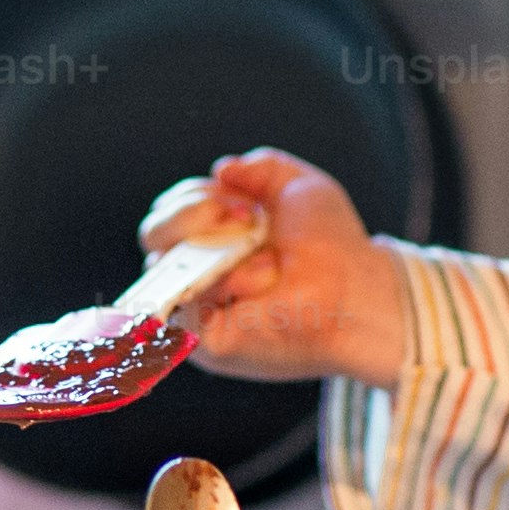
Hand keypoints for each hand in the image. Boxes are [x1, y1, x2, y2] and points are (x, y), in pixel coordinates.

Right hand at [142, 150, 406, 387]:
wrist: (356, 290)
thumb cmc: (334, 246)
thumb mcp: (299, 188)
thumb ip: (261, 168)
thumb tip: (222, 169)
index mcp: (216, 239)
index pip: (170, 212)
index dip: (192, 197)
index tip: (239, 198)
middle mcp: (201, 273)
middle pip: (153, 234)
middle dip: (189, 214)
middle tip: (238, 216)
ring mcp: (198, 307)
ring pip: (163, 265)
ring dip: (218, 249)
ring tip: (266, 259)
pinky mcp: (202, 341)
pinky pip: (183, 303)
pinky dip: (225, 284)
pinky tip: (262, 282)